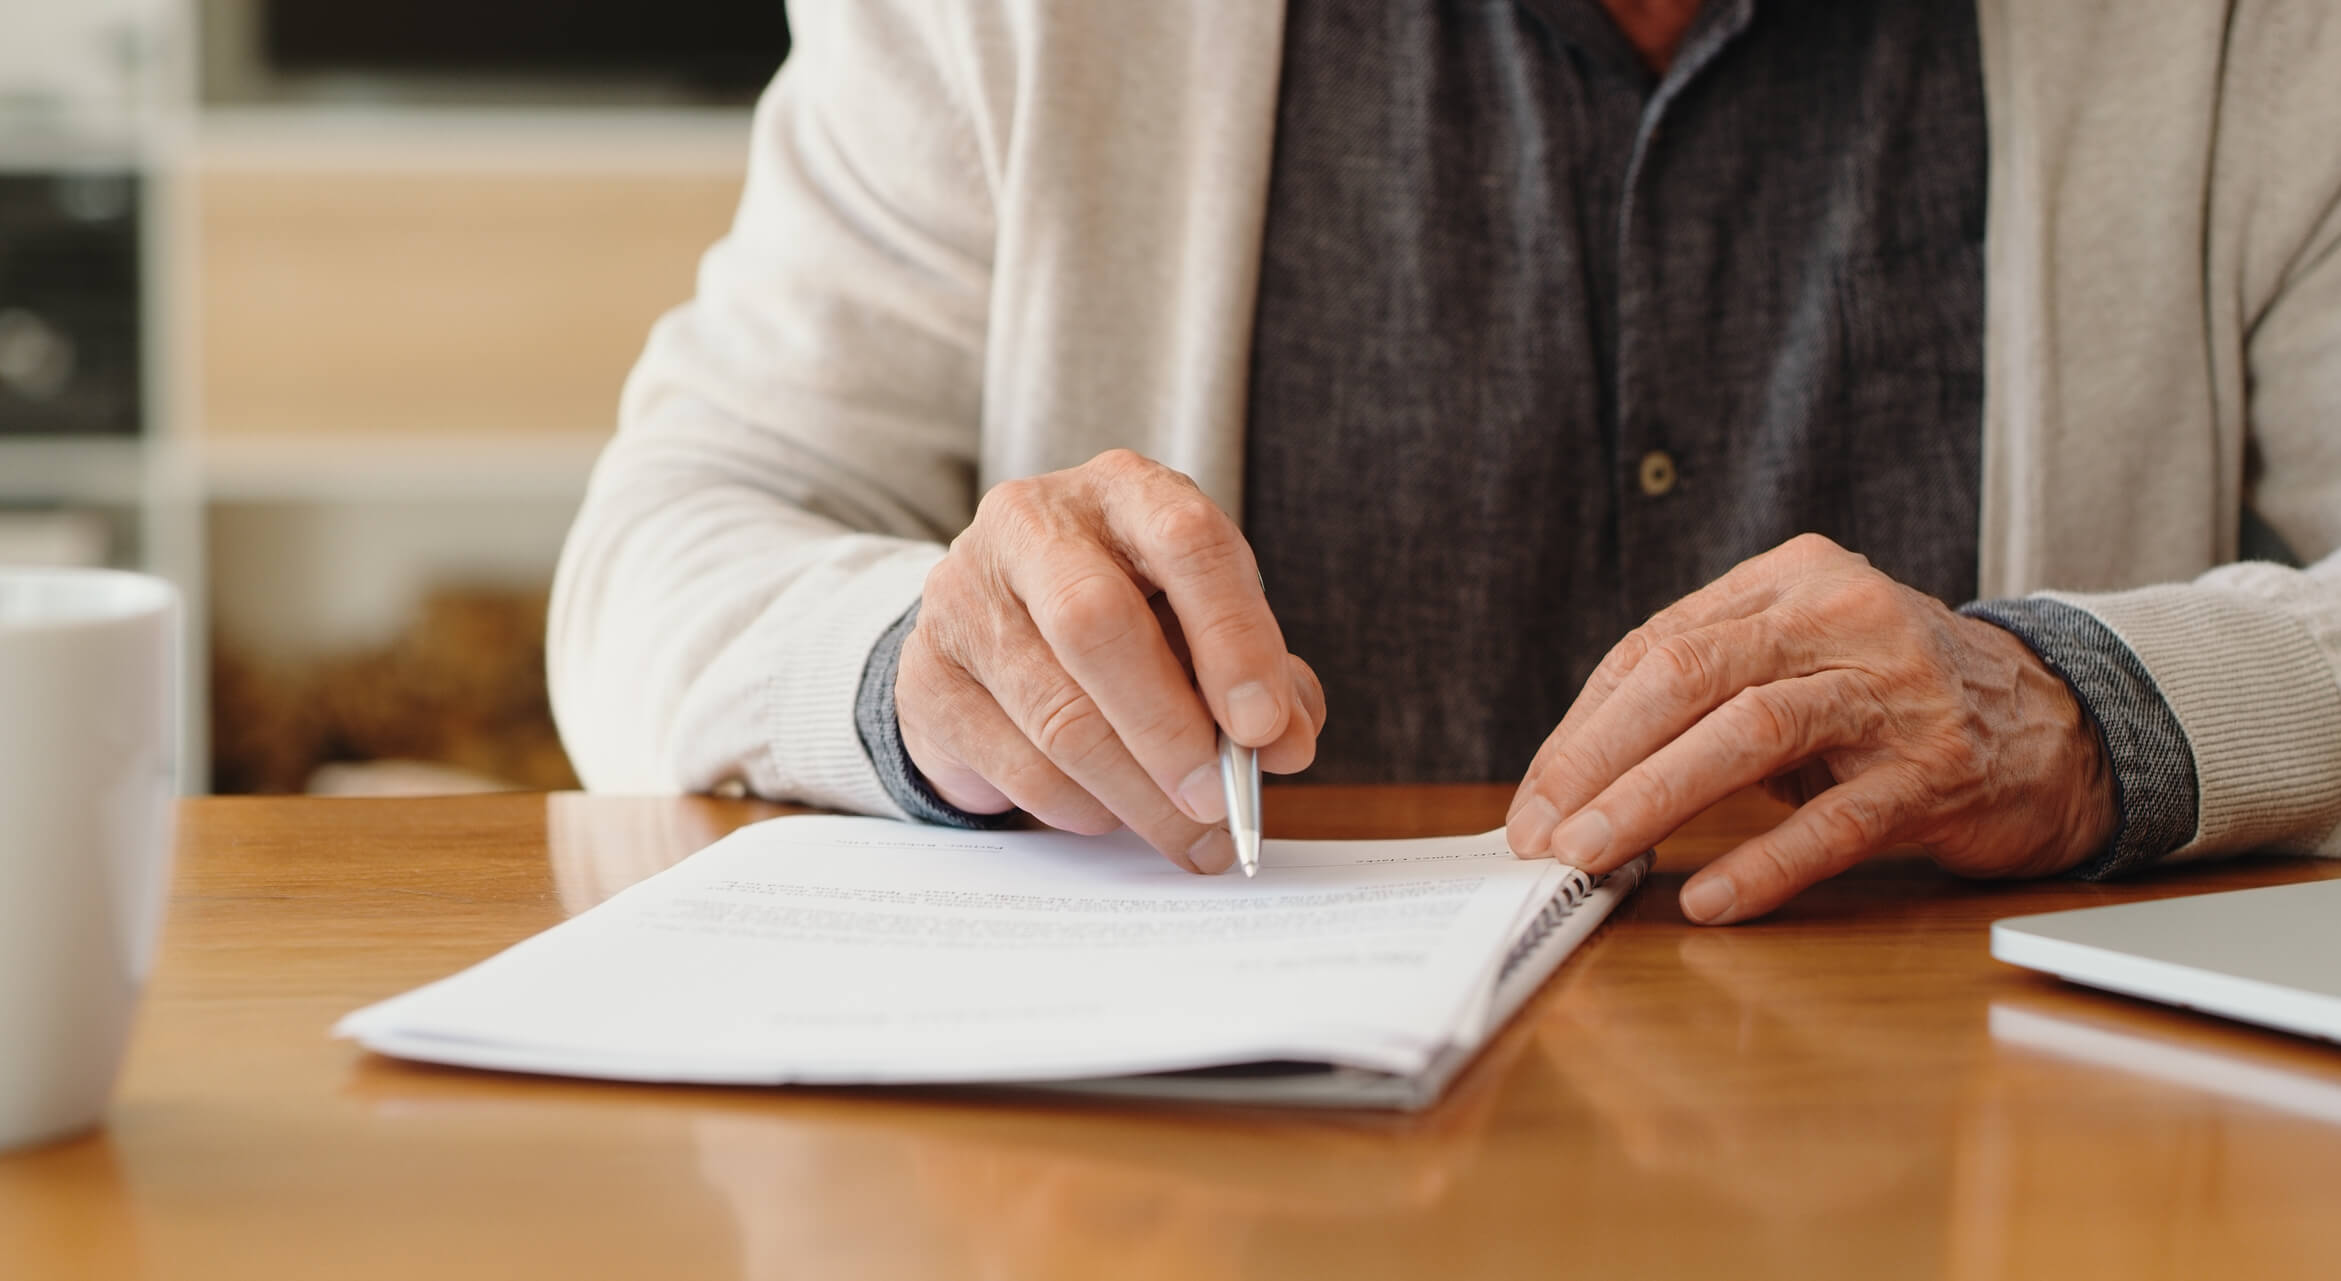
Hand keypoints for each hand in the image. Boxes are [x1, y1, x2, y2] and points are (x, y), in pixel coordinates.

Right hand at [898, 450, 1323, 872]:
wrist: (997, 627)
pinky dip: (1082, 806)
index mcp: (1125, 490)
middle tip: (1218, 802)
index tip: (1265, 729)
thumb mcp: (1208, 628)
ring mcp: (963, 596)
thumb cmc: (1132, 621)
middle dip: (1169, 730)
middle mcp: (1032, 524)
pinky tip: (1114, 813)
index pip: (1186, 541)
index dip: (1233, 638)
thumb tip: (1286, 743)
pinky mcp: (927, 675)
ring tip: (1189, 835)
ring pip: (1056, 715)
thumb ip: (1266, 678)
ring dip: (1137, 794)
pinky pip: (1016, 763)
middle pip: (1095, 623)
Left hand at [1505, 534, 2115, 923]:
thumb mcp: (1801, 662)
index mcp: (1792, 577)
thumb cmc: (1897, 699)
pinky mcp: (1941, 771)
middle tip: (1542, 833)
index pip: (1656, 646)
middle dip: (1597, 759)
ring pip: (1748, 733)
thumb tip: (1577, 780)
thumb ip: (1706, 693)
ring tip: (1593, 857)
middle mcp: (1842, 615)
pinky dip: (1764, 862)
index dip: (1583, 728)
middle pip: (1686, 675)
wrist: (2064, 725)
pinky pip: (1836, 820)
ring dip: (1653, 799)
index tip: (1536, 799)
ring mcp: (1896, 692)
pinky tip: (1709, 898)